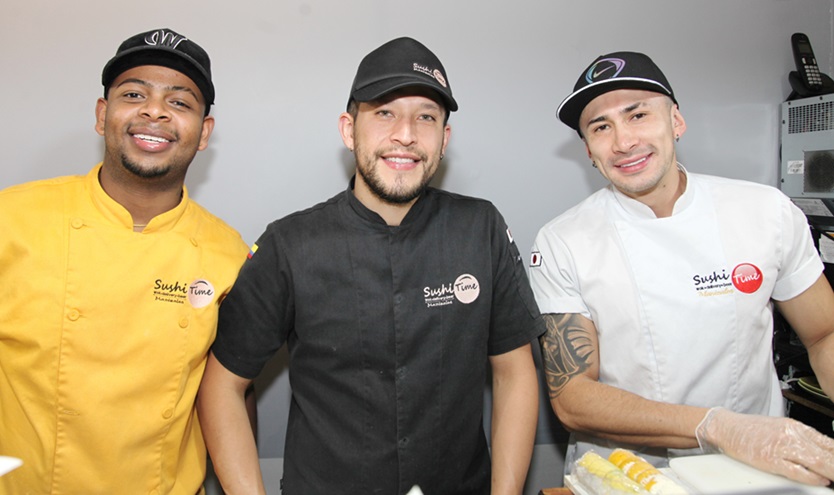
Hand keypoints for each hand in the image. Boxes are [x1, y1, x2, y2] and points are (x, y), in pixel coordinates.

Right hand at [696, 407, 833, 485]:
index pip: (828, 442)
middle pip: (827, 453)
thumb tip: (822, 451)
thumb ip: (801, 438)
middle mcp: (791, 434)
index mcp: (795, 426)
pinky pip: (798, 471)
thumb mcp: (780, 427)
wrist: (726, 427)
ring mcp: (781, 447)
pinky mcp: (771, 460)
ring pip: (817, 462)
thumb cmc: (750, 429)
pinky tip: (821, 480)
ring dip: (831, 471)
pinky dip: (813, 477)